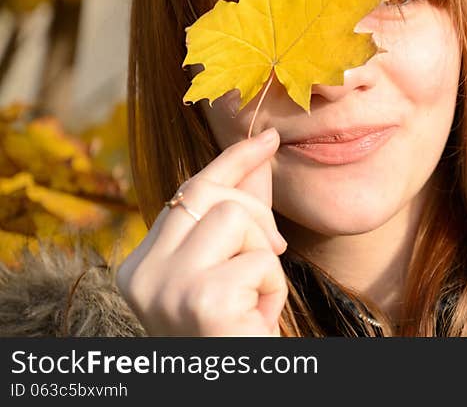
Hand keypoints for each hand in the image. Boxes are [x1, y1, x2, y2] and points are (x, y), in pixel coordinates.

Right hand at [116, 128, 287, 335]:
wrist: (237, 384)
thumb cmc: (237, 334)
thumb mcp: (232, 269)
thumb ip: (240, 212)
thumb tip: (263, 149)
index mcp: (140, 267)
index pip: (186, 192)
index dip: (231, 161)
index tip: (267, 139)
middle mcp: (140, 276)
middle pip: (210, 195)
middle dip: (257, 213)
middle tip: (271, 256)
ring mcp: (164, 289)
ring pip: (235, 217)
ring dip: (264, 258)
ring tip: (256, 299)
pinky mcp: (200, 302)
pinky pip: (259, 261)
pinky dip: (273, 289)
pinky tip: (257, 322)